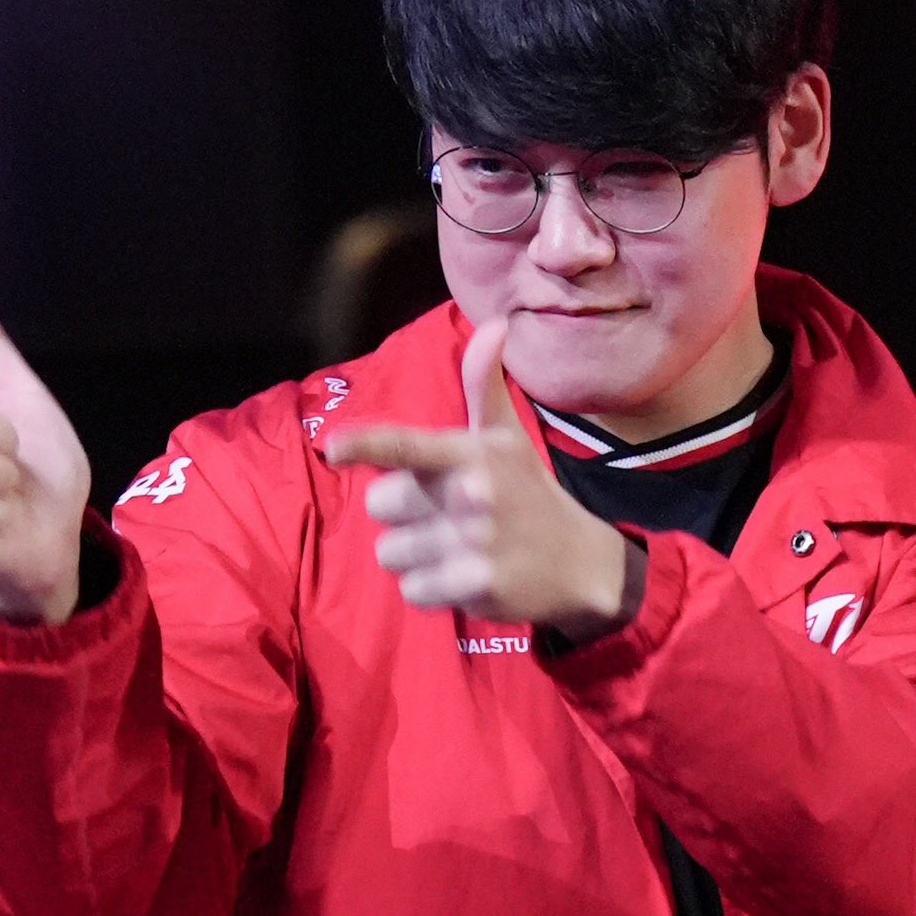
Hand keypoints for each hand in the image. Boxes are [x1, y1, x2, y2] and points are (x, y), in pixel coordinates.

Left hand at [327, 317, 635, 639]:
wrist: (581, 562)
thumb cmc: (528, 493)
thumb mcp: (507, 438)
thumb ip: (484, 385)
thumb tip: (494, 324)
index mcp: (470, 454)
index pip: (408, 445)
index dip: (366, 445)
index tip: (334, 448)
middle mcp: (471, 494)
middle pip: (380, 505)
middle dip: (401, 513)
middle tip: (441, 515)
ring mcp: (475, 542)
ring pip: (391, 552)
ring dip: (414, 556)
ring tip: (453, 549)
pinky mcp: (476, 586)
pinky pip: (412, 590)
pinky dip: (430, 589)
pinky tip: (462, 578)